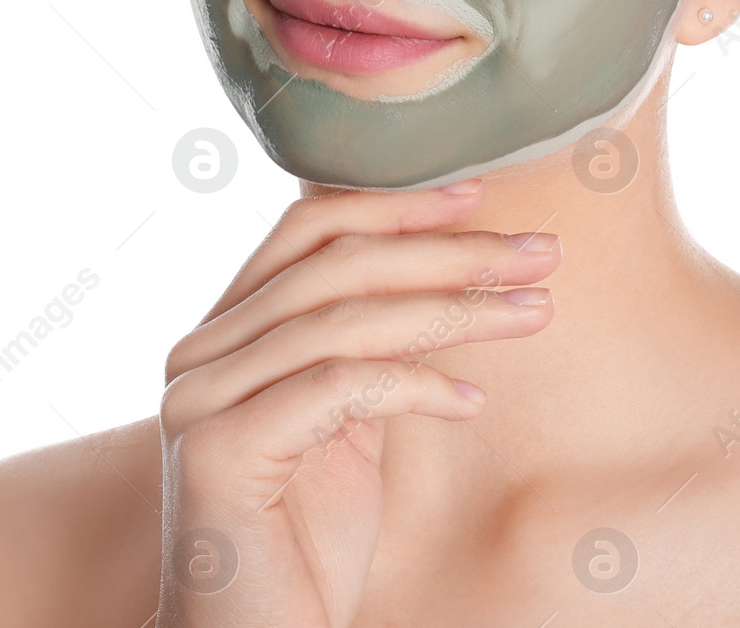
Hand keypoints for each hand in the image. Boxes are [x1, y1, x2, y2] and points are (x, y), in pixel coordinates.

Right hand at [155, 179, 559, 625]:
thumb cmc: (306, 544)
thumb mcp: (349, 423)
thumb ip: (368, 345)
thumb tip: (448, 263)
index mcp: (226, 332)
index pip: (306, 231)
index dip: (394, 206)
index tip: (480, 195)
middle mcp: (201, 352)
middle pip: (335, 263)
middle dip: (447, 249)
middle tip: (539, 252)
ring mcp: (200, 398)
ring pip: (344, 319)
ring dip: (455, 310)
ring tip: (535, 313)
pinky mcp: (219, 451)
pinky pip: (338, 388)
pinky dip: (417, 385)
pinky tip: (473, 403)